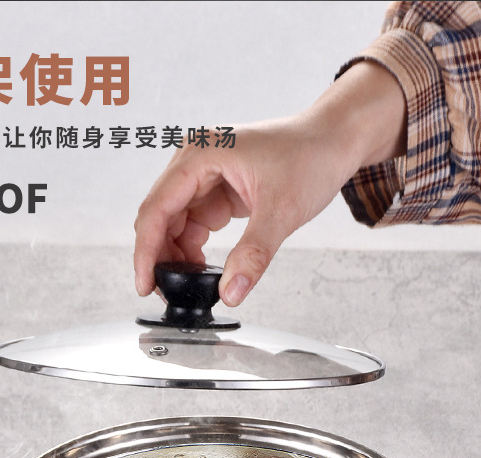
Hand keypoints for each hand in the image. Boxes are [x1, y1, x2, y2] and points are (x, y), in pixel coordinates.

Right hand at [134, 61, 405, 305]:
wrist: (336, 140)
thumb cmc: (312, 155)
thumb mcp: (281, 211)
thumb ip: (253, 255)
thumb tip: (231, 292)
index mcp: (200, 154)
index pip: (157, 209)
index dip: (147, 252)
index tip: (145, 285)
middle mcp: (196, 160)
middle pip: (160, 217)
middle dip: (161, 258)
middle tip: (169, 294)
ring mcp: (205, 175)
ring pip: (174, 224)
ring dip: (178, 256)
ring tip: (193, 284)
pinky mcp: (218, 189)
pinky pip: (194, 224)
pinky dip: (194, 249)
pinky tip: (204, 269)